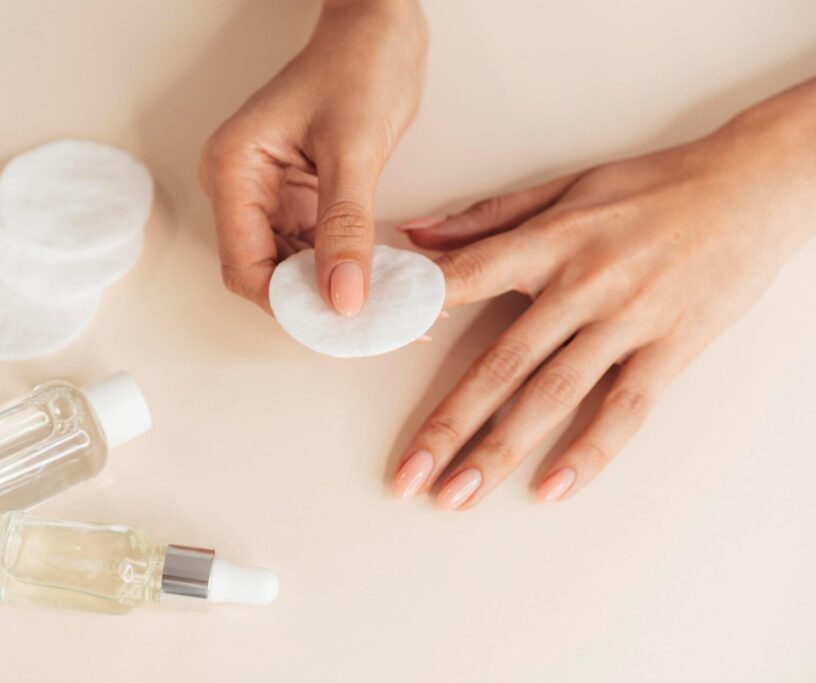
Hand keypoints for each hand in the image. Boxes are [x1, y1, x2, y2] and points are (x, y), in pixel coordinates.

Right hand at [199, 0, 426, 313]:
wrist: (380, 28)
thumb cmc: (359, 65)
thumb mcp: (354, 149)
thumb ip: (346, 227)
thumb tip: (343, 296)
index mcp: (234, 170)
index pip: (245, 265)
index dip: (288, 304)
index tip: (337, 325)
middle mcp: (242, 188)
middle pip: (263, 274)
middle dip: (312, 304)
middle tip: (366, 325)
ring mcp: (269, 196)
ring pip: (290, 269)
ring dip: (330, 291)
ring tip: (380, 308)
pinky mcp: (298, 199)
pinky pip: (313, 250)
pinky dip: (342, 269)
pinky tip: (376, 282)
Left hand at [392, 79, 815, 508]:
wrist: (751, 185)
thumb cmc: (652, 185)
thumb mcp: (566, 184)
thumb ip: (487, 216)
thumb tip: (416, 234)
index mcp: (551, 239)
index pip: (469, 279)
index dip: (420, 313)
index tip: (375, 350)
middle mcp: (584, 283)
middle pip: (503, 363)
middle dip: (449, 423)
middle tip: (408, 473)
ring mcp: (628, 320)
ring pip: (554, 395)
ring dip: (502, 450)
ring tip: (459, 494)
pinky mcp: (672, 347)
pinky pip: (626, 408)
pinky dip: (590, 451)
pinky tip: (552, 486)